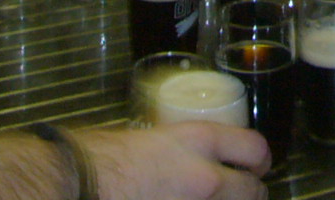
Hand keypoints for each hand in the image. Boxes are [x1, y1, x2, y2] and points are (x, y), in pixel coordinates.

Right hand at [80, 122, 269, 199]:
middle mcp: (205, 177)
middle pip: (254, 191)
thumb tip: (185, 161)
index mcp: (197, 141)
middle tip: (245, 194)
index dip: (259, 161)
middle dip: (252, 193)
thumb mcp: (150, 139)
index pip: (253, 148)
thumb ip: (177, 150)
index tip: (256, 167)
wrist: (75, 183)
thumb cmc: (101, 157)